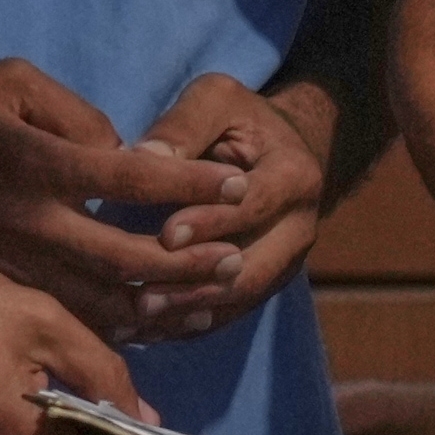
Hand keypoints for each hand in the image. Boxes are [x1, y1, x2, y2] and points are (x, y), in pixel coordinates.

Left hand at [129, 71, 332, 342]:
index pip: (254, 206)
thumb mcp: (215, 100)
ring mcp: (285, 264)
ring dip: (187, 315)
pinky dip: (185, 327)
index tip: (166, 234)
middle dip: (197, 287)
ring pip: (239, 301)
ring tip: (133, 324)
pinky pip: (228, 316)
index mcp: (295, 176)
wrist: (278, 149)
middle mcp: (300, 228)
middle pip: (253, 270)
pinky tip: (140, 334)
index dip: (212, 222)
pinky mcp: (264, 285)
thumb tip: (141, 157)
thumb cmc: (238, 119)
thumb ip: (182, 124)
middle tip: (142, 299)